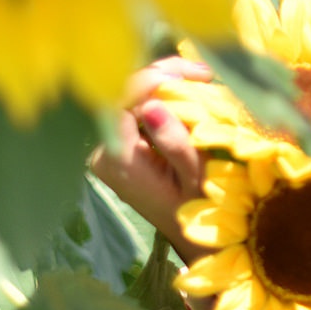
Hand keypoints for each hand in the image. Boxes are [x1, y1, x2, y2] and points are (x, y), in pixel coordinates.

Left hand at [89, 57, 214, 258]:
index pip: (120, 101)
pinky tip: (188, 89)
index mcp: (118, 160)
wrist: (195, 236)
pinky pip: (136, 109)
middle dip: (164, 77)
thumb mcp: (196, 178)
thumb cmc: (201, 209)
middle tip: (205, 74)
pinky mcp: (121, 145)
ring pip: (132, 99)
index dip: (150, 79)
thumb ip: (174, 142)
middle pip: (125, 95)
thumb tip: (151, 106)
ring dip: (166, 84)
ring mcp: (110, 147)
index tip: (189, 74)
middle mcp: (105, 151)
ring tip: (201, 78)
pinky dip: (163, 96)